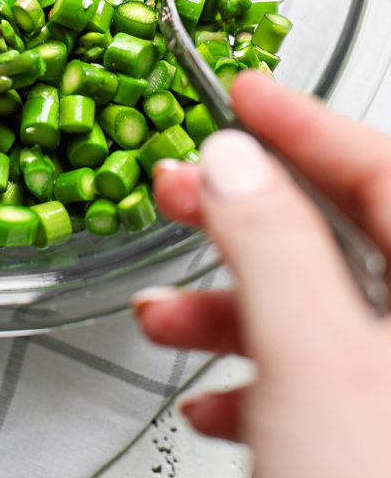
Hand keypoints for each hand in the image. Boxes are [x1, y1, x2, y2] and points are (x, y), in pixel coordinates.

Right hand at [133, 70, 390, 477]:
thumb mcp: (314, 359)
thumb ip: (271, 245)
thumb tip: (234, 161)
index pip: (381, 166)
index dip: (305, 122)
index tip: (246, 92)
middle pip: (337, 235)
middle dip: (243, 213)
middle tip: (179, 184)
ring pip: (313, 311)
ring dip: (227, 305)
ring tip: (161, 310)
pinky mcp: (371, 438)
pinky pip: (312, 380)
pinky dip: (250, 377)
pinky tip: (211, 396)